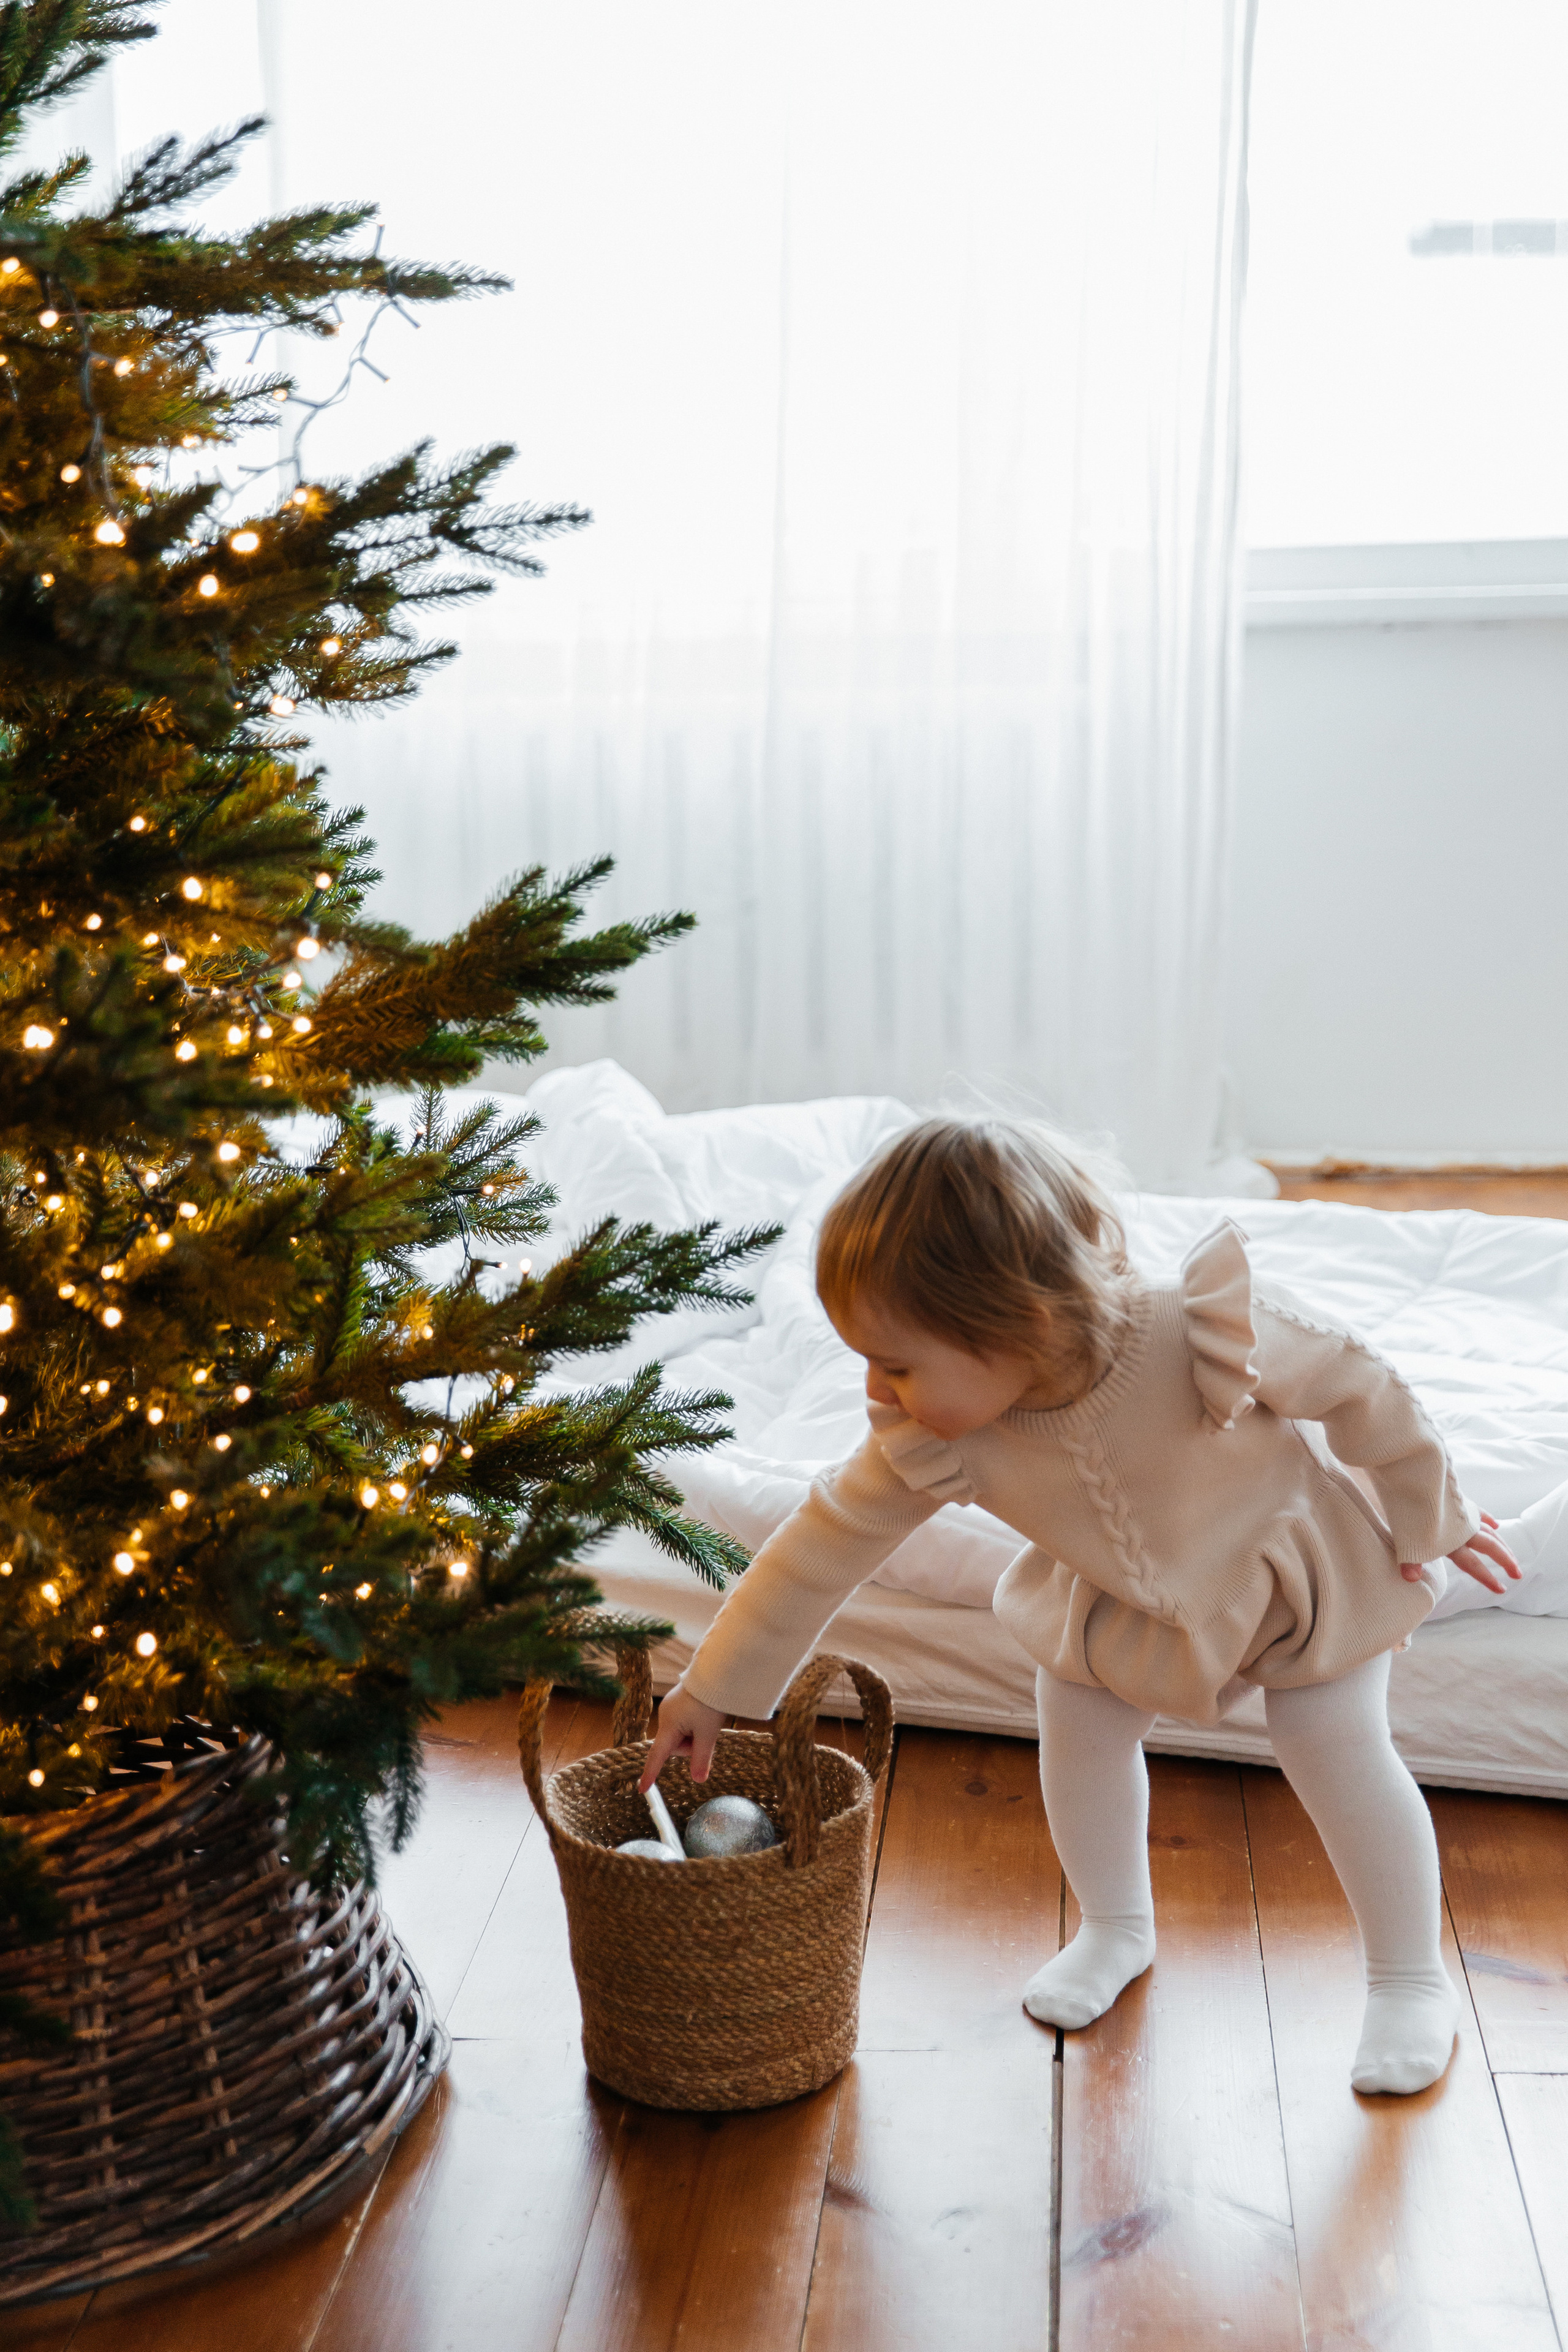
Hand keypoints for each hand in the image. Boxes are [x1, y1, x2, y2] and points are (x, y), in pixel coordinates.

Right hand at [636, 1685, 726, 1792]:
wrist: (715, 1672)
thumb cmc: (709, 1701)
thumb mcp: (708, 1733)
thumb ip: (702, 1758)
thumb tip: (698, 1780)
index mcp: (669, 1725)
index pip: (657, 1755)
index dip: (651, 1773)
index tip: (642, 1789)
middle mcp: (665, 1717)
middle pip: (674, 1746)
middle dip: (690, 1746)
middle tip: (705, 1734)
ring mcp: (671, 1708)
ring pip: (681, 1735)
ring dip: (694, 1736)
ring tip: (706, 1722)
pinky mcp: (678, 1703)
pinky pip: (684, 1724)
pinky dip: (694, 1726)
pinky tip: (703, 1715)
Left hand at [1401, 1512, 1521, 1596]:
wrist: (1411, 1476)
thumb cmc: (1405, 1508)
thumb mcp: (1406, 1537)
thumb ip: (1411, 1560)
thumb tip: (1412, 1579)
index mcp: (1450, 1541)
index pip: (1473, 1564)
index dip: (1487, 1578)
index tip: (1502, 1589)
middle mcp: (1461, 1529)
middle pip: (1490, 1547)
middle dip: (1505, 1561)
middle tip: (1518, 1574)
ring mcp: (1462, 1513)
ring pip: (1489, 1531)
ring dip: (1502, 1544)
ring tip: (1511, 1556)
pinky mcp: (1458, 1500)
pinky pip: (1478, 1511)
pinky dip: (1487, 1518)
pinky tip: (1496, 1524)